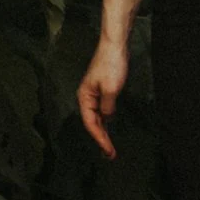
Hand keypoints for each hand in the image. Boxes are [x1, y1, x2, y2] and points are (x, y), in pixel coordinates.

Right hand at [78, 39, 126, 157]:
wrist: (115, 45)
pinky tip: (110, 127)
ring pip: (97, 117)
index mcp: (84, 98)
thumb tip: (107, 118)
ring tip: (110, 146)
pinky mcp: (102, 89)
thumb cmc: (111, 66)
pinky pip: (102, 110)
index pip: (90, 124)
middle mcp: (86, 97)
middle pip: (92, 123)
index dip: (99, 138)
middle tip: (110, 154)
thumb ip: (107, 107)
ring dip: (103, 131)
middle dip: (101, 139)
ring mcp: (94, 93)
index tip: (108, 150)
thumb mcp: (111, 89)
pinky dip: (106, 120)